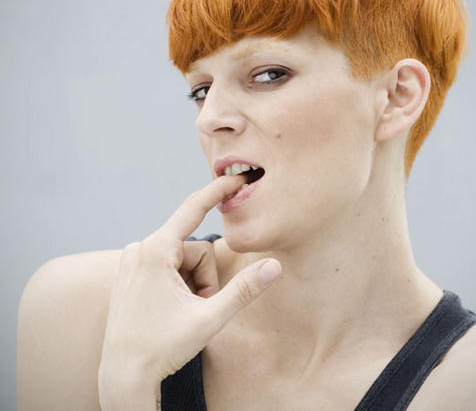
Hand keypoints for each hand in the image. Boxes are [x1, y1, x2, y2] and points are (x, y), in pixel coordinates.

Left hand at [98, 175, 281, 407]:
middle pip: (194, 249)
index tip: (234, 177)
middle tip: (197, 309)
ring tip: (181, 312)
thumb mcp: (208, 318)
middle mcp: (139, 248)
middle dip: (205, 278)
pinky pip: (167, 265)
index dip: (217, 191)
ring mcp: (132, 260)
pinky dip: (178, 284)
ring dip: (192, 284)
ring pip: (182, 259)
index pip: (193, 209)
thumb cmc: (161, 349)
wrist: (121, 377)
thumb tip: (274, 266)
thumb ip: (243, 290)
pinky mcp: (131, 270)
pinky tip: (168, 308)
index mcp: (154, 251)